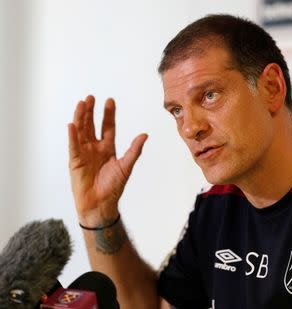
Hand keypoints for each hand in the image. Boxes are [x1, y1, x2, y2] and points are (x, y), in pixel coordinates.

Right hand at [68, 95, 147, 225]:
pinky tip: (72, 124)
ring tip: (81, 104)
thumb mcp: (126, 166)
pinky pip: (73, 146)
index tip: (110, 101)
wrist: (101, 204)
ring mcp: (83, 153)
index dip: (108, 114)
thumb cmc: (113, 187)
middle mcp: (94, 148)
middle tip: (91, 97)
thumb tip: (145, 134)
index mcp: (108, 148)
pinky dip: (72, 136)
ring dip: (80, 118)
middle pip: (92, 125)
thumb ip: (134, 150)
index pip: (108, 127)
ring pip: (81, 132)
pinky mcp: (75, 162)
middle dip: (91, 111)